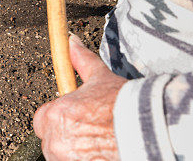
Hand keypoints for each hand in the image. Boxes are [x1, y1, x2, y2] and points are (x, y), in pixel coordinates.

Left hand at [33, 34, 126, 160]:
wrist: (149, 132)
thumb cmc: (125, 107)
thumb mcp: (101, 78)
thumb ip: (82, 61)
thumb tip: (72, 42)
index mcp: (55, 115)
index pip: (43, 120)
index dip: (59, 118)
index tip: (75, 118)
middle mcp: (56, 140)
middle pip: (51, 141)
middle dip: (66, 137)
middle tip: (90, 131)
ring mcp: (67, 159)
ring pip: (62, 155)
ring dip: (75, 151)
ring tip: (98, 142)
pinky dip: (85, 158)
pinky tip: (100, 152)